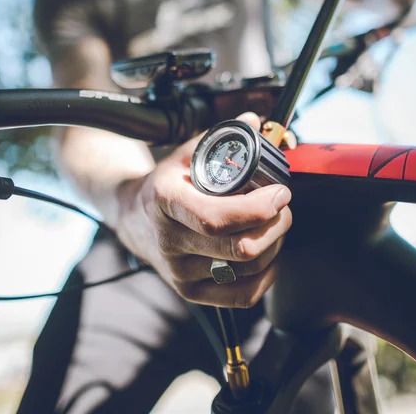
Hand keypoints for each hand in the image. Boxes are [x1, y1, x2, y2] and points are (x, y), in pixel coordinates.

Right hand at [115, 112, 292, 307]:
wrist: (132, 217)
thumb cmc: (165, 183)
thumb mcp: (187, 153)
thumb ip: (222, 136)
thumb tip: (254, 120)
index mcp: (167, 203)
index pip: (217, 219)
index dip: (257, 209)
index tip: (280, 192)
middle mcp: (171, 242)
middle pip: (239, 249)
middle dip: (275, 225)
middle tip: (283, 205)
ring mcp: (180, 272)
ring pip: (247, 271)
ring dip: (274, 246)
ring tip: (275, 224)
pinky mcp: (190, 292)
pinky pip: (242, 295)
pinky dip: (266, 276)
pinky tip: (268, 254)